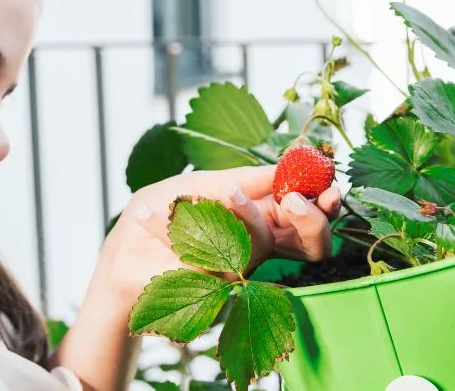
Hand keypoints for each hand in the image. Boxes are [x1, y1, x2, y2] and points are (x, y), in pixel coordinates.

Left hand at [93, 165, 341, 305]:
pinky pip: (202, 256)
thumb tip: (285, 167)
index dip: (325, 205)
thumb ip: (245, 178)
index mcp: (265, 218)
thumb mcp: (203, 183)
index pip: (309, 218)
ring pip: (260, 246)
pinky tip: (146, 214)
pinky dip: (168, 228)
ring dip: (246, 214)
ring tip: (227, 191)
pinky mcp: (204, 286)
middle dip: (310, 221)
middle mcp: (259, 246)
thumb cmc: (165, 209)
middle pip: (311, 244)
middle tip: (292, 199)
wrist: (125, 249)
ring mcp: (236, 268)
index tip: (329, 187)